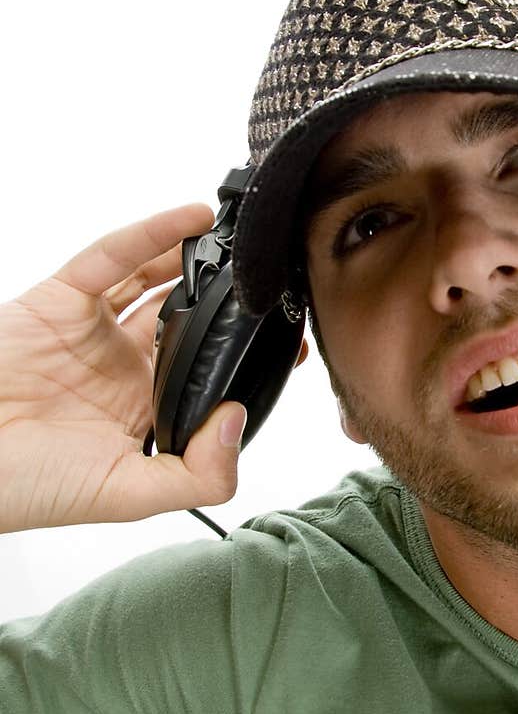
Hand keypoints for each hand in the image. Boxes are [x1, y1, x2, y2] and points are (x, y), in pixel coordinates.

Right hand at [0, 204, 248, 533]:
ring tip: (244, 241)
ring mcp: (94, 328)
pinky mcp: (61, 298)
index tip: (292, 347)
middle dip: (231, 303)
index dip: (246, 361)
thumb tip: (237, 418)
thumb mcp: (127, 496)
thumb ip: (196, 475)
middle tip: (277, 282)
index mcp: (143, 410)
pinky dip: (151, 234)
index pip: (207, 375)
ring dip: (198, 259)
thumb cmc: (29, 488)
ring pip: (155, 280)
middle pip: (189, 320)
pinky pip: (112, 257)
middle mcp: (123, 365)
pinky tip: (193, 218)